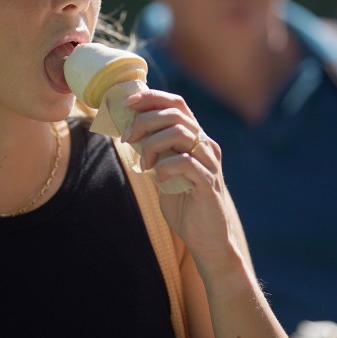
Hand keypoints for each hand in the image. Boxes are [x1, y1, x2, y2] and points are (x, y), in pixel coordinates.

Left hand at [121, 89, 238, 273]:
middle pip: (175, 114)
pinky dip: (165, 166)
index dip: (152, 97)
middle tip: (126, 139)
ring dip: (152, 144)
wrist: (207, 240)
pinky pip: (185, 163)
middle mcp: (206, 146)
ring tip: (144, 165)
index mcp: (196, 139)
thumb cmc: (184, 204)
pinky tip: (158, 178)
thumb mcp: (163, 171)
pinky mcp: (208, 184)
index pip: (177, 104)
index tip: (127, 102)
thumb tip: (128, 130)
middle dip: (144, 121)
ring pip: (180, 133)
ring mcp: (209, 163)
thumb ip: (154, 151)